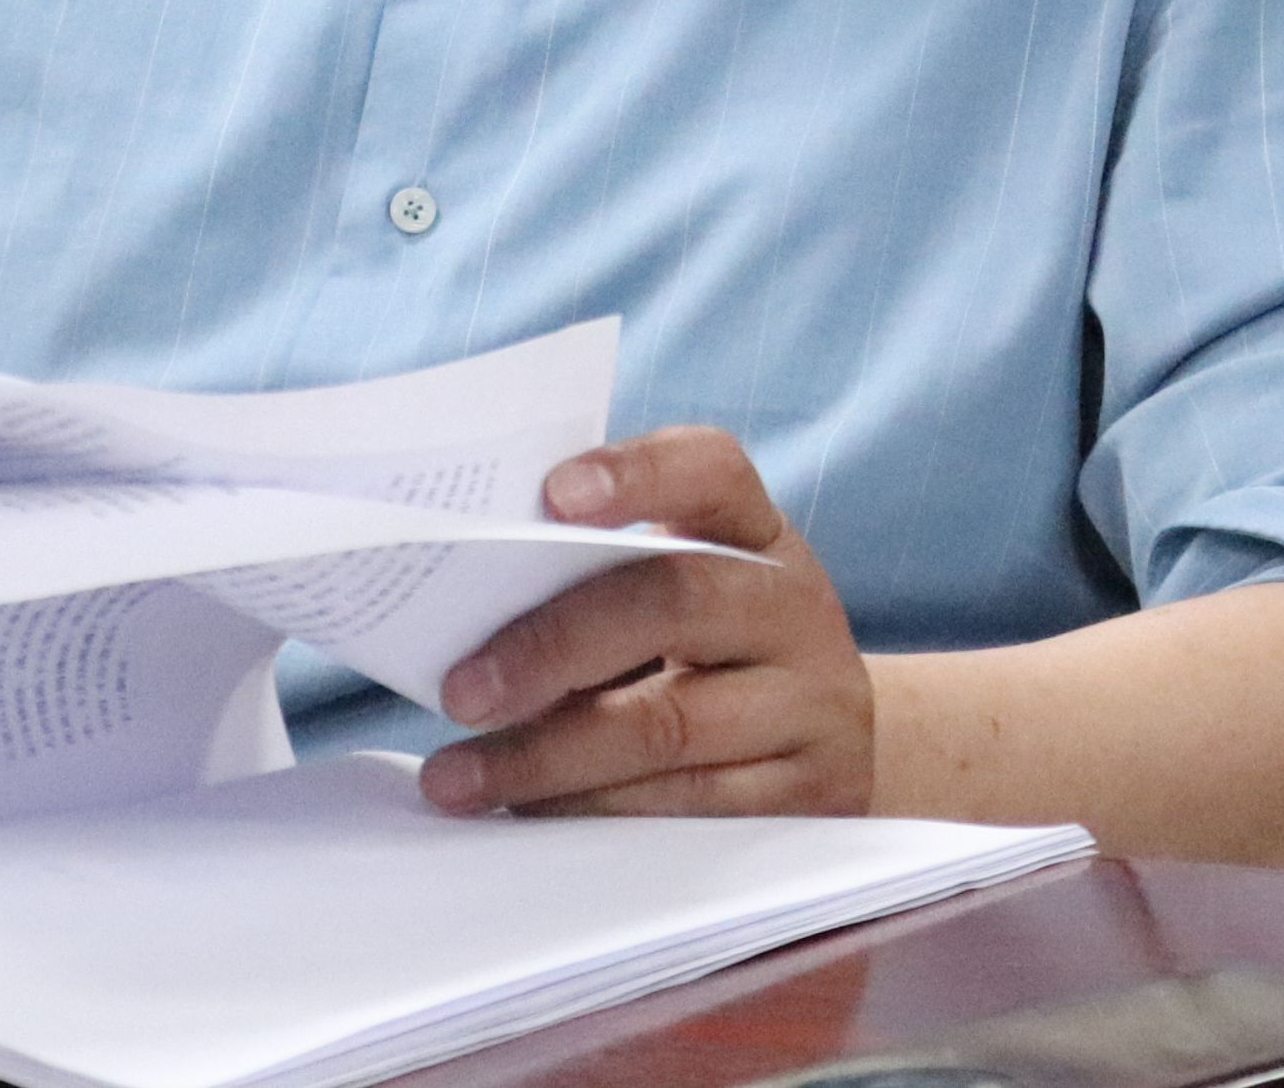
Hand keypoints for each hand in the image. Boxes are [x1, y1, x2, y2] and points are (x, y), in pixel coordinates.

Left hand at [421, 429, 871, 817]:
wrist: (825, 747)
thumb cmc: (704, 651)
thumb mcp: (670, 593)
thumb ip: (590, 577)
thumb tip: (458, 616)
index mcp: (753, 530)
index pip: (709, 469)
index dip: (636, 473)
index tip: (552, 494)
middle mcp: (792, 604)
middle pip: (674, 600)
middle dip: (552, 647)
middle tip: (459, 693)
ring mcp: (811, 702)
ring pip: (671, 726)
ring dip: (548, 757)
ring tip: (458, 775)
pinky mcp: (808, 796)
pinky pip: (686, 810)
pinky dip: (594, 813)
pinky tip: (529, 814)